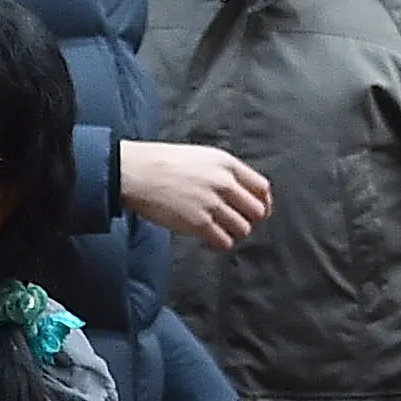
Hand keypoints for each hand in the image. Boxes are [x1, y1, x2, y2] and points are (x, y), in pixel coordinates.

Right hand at [115, 138, 272, 247]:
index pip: (261, 188)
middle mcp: (223, 183)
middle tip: (236, 223)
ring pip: (243, 229)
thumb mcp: (201, 157)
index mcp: (226, 164)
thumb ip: (223, 171)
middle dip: (249, 219)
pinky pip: (224, 241)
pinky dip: (221, 243)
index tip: (259, 212)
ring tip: (220, 230)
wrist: (136, 172)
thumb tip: (239, 191)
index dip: (264, 203)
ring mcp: (212, 204)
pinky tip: (211, 239)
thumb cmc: (162, 163)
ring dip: (234, 233)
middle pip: (256, 211)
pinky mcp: (198, 223)